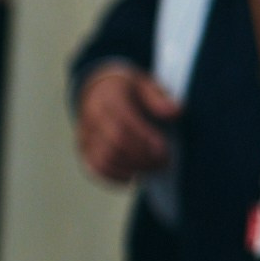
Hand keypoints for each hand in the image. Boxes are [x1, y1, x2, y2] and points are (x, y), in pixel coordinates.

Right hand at [75, 65, 178, 183]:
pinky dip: (115, 176)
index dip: (144, 141)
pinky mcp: (83, 149)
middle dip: (142, 158)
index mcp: (107, 99)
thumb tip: (176, 113)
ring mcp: (85, 135)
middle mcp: (91, 118)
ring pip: (104, 160)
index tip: (165, 151)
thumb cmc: (128, 89)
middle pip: (114, 146)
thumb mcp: (145, 84)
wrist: (97, 90)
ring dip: (131, 168)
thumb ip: (159, 97)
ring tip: (151, 169)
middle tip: (163, 163)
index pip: (122, 125)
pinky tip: (134, 176)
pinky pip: (96, 168)